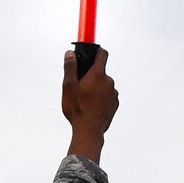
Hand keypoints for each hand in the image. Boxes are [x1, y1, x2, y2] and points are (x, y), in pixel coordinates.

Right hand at [61, 47, 117, 162]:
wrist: (89, 131)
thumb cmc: (77, 109)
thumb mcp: (68, 87)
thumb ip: (70, 68)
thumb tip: (70, 53)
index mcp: (97, 74)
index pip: (102, 54)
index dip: (97, 51)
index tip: (92, 52)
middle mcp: (108, 81)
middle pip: (100, 72)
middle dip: (91, 77)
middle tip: (80, 88)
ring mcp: (113, 93)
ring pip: (104, 85)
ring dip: (96, 89)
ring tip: (86, 101)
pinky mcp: (115, 104)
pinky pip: (108, 97)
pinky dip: (101, 99)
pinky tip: (92, 108)